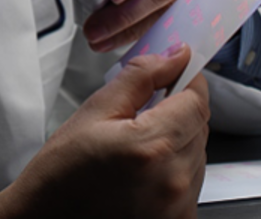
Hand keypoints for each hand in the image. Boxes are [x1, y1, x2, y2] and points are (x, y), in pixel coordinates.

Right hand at [0, 44, 209, 218]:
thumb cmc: (60, 175)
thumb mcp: (95, 111)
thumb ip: (140, 77)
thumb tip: (174, 56)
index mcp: (151, 147)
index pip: (197, 100)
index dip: (187, 81)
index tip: (174, 74)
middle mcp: (172, 181)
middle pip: (199, 126)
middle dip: (177, 112)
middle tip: (141, 115)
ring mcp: (177, 207)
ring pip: (197, 154)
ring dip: (177, 143)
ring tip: (136, 151)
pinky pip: (191, 183)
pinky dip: (175, 171)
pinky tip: (142, 174)